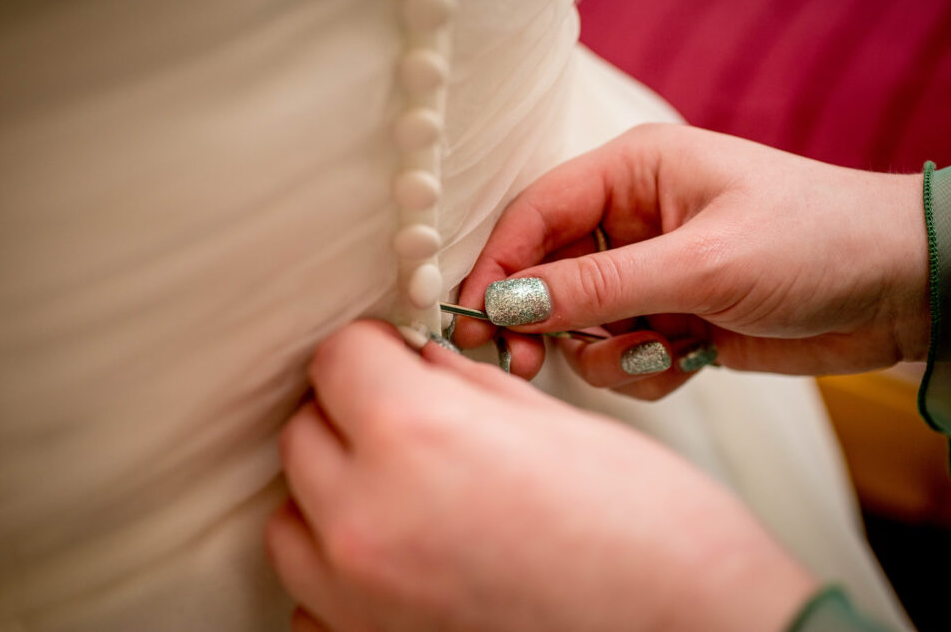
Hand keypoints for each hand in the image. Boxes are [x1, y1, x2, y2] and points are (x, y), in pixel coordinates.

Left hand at [265, 320, 815, 630]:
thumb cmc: (656, 537)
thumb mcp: (557, 424)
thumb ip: (463, 388)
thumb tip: (418, 367)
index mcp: (416, 438)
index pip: (337, 359)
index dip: (374, 347)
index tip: (395, 355)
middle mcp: (366, 524)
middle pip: (306, 434)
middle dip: (353, 412)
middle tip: (410, 415)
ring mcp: (360, 602)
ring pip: (294, 520)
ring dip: (335, 492)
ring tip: (404, 489)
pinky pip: (315, 600)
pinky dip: (345, 573)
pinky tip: (407, 559)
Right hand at [454, 124, 929, 398]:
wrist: (902, 290)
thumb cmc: (813, 243)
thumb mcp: (702, 263)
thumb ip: (600, 288)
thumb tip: (508, 303)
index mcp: (632, 174)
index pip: (534, 215)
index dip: (496, 266)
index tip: (473, 321)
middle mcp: (630, 219)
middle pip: (545, 275)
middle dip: (542, 323)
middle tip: (526, 367)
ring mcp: (650, 272)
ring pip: (579, 325)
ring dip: (606, 353)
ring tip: (661, 353)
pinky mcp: (670, 318)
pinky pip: (619, 354)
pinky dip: (641, 369)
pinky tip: (689, 361)